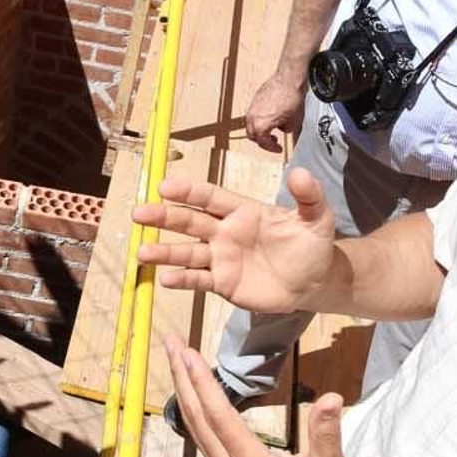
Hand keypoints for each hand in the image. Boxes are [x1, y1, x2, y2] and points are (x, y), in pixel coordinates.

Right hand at [134, 163, 336, 316]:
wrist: (314, 282)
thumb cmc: (311, 245)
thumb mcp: (317, 218)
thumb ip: (308, 196)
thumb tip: (300, 172)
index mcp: (242, 211)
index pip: (210, 197)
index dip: (189, 191)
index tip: (165, 186)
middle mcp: (225, 232)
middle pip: (190, 221)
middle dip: (164, 217)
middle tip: (139, 213)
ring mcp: (221, 258)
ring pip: (187, 253)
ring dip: (164, 252)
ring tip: (142, 253)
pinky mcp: (223, 283)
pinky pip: (198, 280)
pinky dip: (182, 280)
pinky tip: (164, 279)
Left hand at [163, 334, 356, 456]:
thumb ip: (327, 435)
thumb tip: (330, 399)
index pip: (219, 415)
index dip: (202, 382)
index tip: (187, 353)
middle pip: (196, 415)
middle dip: (181, 376)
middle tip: (170, 342)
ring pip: (194, 424)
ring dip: (182, 389)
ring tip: (174, 358)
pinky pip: (200, 434)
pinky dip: (192, 407)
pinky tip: (189, 391)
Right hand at [243, 70, 306, 151]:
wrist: (289, 80)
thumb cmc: (291, 98)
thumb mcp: (294, 123)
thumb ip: (286, 130)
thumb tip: (284, 128)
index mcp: (260, 126)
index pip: (263, 143)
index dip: (272, 148)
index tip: (278, 149)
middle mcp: (252, 117)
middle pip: (252, 135)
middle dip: (263, 140)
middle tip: (272, 142)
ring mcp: (252, 107)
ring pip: (251, 124)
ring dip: (260, 130)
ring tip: (271, 129)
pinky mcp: (255, 99)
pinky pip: (254, 114)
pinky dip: (260, 119)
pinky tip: (270, 117)